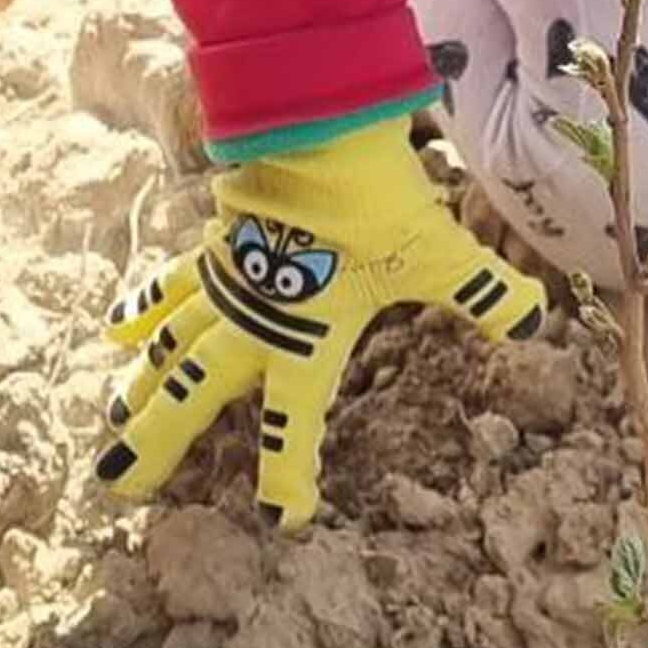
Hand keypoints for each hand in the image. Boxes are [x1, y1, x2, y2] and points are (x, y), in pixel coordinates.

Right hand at [96, 119, 542, 527]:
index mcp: (306, 338)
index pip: (290, 422)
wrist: (319, 129)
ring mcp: (227, 286)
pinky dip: (145, 312)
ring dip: (139, 389)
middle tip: (121, 487)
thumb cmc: (376, 199)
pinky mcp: (215, 251)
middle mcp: (255, 322)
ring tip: (110, 427)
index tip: (282, 517)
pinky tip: (115, 331)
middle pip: (194, 395)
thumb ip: (483, 291)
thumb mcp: (438, 252)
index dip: (286, 473)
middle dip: (158, 442)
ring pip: (169, 350)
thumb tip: (537, 317)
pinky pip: (172, 291)